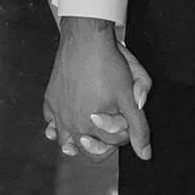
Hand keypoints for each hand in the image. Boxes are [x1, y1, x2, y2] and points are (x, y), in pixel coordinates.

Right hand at [44, 16, 151, 160]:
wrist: (85, 39)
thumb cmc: (109, 65)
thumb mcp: (130, 97)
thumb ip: (139, 128)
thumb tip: (145, 154)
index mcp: (91, 127)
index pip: (114, 143)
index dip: (126, 132)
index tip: (128, 115)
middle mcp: (71, 124)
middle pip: (90, 149)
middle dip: (103, 141)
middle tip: (112, 123)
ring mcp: (57, 113)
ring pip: (65, 142)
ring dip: (78, 141)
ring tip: (89, 132)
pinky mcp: (50, 100)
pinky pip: (50, 122)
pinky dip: (57, 125)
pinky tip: (69, 118)